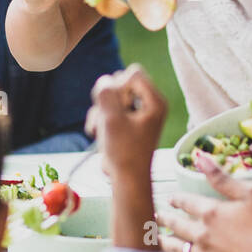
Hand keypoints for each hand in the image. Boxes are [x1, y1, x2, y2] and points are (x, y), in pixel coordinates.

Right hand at [84, 65, 166, 183]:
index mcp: (155, 101)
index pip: (133, 73)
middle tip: (108, 118)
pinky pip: (109, 108)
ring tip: (99, 129)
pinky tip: (97, 132)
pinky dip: (100, 118)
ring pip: (111, 96)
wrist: (127, 178)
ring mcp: (137, 112)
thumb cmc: (124, 152)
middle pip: (121, 82)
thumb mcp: (112, 119)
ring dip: (101, 111)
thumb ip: (106, 94)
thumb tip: (104, 81)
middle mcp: (149, 104)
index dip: (119, 86)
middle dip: (108, 99)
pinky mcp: (126, 121)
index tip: (117, 107)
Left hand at [157, 148, 251, 251]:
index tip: (171, 198)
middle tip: (156, 217)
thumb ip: (223, 178)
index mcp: (211, 212)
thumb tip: (200, 158)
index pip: (186, 202)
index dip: (177, 199)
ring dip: (165, 242)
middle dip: (165, 219)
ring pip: (177, 248)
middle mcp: (202, 235)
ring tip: (158, 239)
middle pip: (177, 225)